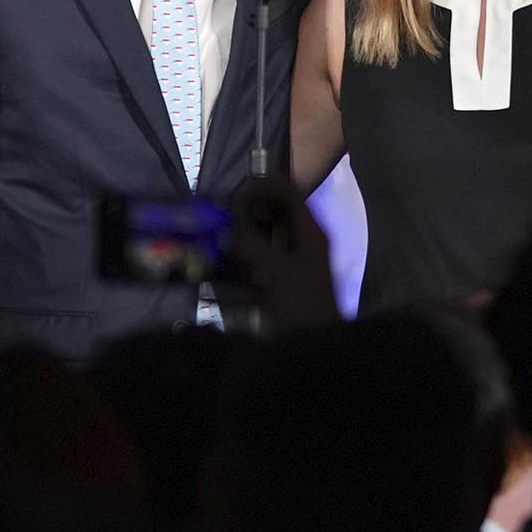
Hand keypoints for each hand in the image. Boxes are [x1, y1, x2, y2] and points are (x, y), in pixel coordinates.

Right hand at [222, 174, 338, 328]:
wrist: (315, 344)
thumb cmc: (300, 303)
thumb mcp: (274, 271)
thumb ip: (249, 245)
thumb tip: (224, 229)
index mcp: (310, 230)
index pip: (287, 190)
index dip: (260, 186)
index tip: (231, 196)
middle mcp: (305, 239)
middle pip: (275, 210)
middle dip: (247, 209)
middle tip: (218, 216)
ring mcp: (295, 258)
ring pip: (267, 232)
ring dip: (244, 231)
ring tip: (216, 235)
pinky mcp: (284, 278)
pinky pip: (262, 255)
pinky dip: (245, 253)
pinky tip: (223, 261)